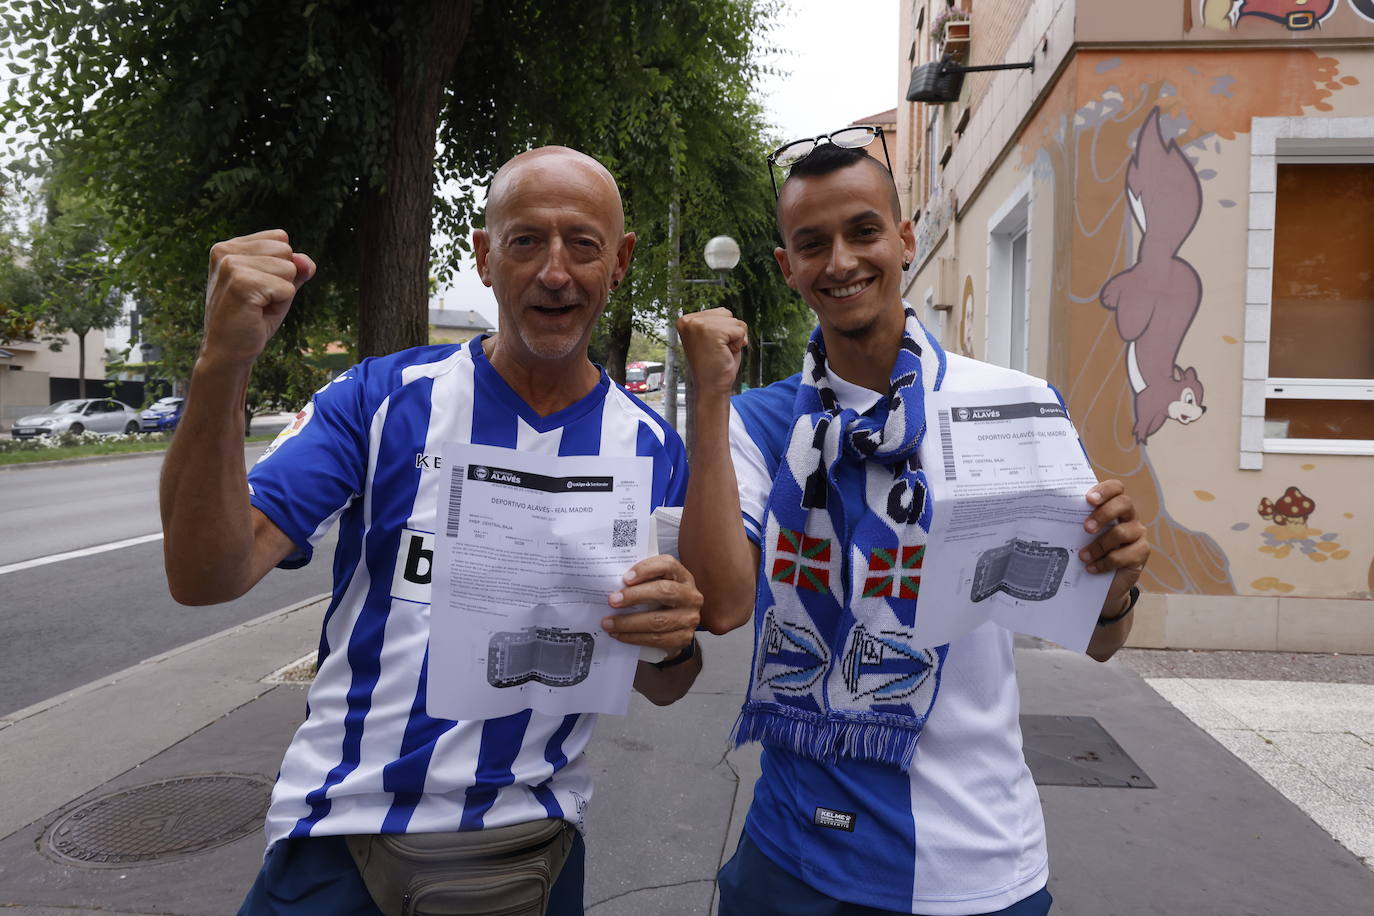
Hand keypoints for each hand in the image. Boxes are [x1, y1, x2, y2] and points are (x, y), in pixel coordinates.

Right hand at [203, 229, 315, 366]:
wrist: (228, 351)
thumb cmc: (252, 319)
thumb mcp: (277, 288)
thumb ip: (295, 269)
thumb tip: (306, 261)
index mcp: (229, 246)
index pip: (280, 238)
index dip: (281, 267)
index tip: (259, 287)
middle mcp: (225, 250)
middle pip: (286, 250)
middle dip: (282, 279)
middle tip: (259, 300)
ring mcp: (231, 265)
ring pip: (288, 268)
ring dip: (281, 293)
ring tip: (257, 306)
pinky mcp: (241, 282)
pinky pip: (286, 288)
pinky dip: (279, 304)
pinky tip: (256, 313)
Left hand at [601, 554, 701, 651]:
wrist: (675, 627)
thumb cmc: (660, 601)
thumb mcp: (655, 585)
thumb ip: (641, 581)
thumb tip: (612, 583)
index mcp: (683, 577)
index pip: (668, 565)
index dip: (646, 569)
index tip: (626, 578)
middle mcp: (691, 596)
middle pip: (665, 591)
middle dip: (635, 596)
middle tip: (612, 601)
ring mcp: (690, 618)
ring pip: (658, 620)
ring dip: (629, 623)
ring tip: (609, 623)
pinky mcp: (684, 637)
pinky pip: (657, 639)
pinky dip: (634, 638)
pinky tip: (620, 635)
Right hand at [677, 307, 747, 397]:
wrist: (711, 387)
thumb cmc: (715, 365)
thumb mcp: (713, 337)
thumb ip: (716, 322)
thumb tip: (727, 312)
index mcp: (686, 320)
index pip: (720, 313)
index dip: (725, 331)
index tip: (713, 347)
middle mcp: (689, 320)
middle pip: (728, 314)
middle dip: (731, 333)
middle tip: (718, 351)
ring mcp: (698, 325)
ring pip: (735, 322)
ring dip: (735, 339)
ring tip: (721, 352)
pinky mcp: (711, 332)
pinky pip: (740, 331)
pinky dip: (738, 344)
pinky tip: (725, 354)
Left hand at [1078, 479, 1149, 614]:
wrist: (1099, 584)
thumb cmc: (1086, 552)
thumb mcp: (1077, 535)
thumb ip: (1070, 522)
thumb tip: (1038, 510)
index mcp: (1113, 506)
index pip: (1116, 488)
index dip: (1105, 490)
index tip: (1088, 499)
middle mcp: (1128, 517)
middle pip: (1124, 503)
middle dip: (1103, 514)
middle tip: (1086, 528)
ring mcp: (1137, 534)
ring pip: (1122, 532)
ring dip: (1099, 545)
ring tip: (1083, 556)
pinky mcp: (1141, 553)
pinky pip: (1126, 555)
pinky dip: (1106, 562)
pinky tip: (1092, 568)